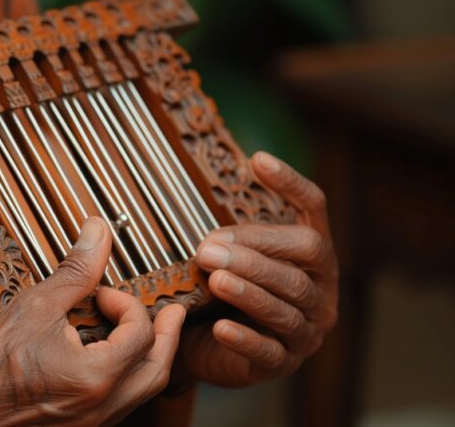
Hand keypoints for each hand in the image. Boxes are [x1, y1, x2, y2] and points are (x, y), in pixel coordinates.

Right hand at [0, 217, 185, 425]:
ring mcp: (91, 423)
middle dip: (167, 337)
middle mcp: (101, 406)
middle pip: (156, 370)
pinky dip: (130, 380)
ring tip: (154, 336)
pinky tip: (117, 363)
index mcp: (95, 376)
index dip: (127, 304)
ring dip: (152, 360)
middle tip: (174, 314)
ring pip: (142, 392)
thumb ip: (76, 271)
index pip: (138, 334)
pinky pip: (121, 405)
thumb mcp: (35, 307)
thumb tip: (97, 232)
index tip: (104, 294)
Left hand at [177, 151, 338, 387]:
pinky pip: (269, 351)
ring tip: (216, 278)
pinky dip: (245, 338)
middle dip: (256, 250)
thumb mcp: (227, 257)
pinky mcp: (283, 363)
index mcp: (310, 255)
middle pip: (304, 258)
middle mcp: (319, 289)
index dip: (291, 183)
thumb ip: (229, 235)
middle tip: (208, 248)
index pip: (313, 209)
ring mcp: (306, 329)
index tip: (257, 160)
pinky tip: (221, 328)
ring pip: (287, 305)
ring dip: (250, 289)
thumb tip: (211, 218)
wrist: (204, 347)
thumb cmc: (220, 292)